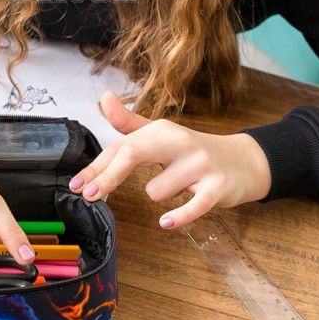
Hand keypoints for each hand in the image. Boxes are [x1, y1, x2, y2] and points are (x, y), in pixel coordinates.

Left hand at [68, 90, 271, 228]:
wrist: (241, 161)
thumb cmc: (191, 151)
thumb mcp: (160, 135)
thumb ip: (128, 123)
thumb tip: (103, 97)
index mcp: (161, 130)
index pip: (121, 147)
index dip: (96, 167)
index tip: (77, 185)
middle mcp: (179, 141)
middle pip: (133, 154)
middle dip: (109, 176)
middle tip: (90, 195)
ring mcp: (199, 163)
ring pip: (157, 190)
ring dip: (161, 196)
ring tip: (178, 186)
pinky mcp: (217, 186)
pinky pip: (192, 206)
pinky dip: (179, 217)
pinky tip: (165, 222)